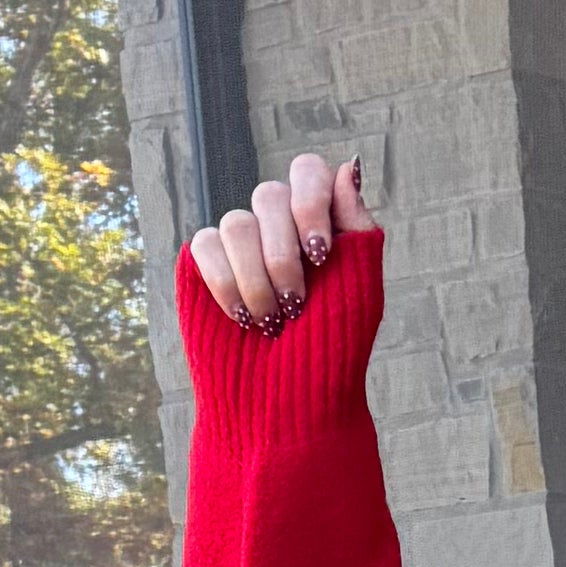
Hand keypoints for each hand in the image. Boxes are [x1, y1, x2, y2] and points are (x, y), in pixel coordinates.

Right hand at [187, 150, 365, 331]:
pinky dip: (226, 285)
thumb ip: (356, 227)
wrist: (288, 401)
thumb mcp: (360, 288)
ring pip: (236, 223)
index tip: (320, 254)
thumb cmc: (332, 349)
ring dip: (256, 280)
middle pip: (269, 195)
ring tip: (271, 322)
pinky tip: (243, 318)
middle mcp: (278, 226)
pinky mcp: (204, 263)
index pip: (307, 171)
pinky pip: (205, 244)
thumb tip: (347, 165)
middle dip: (283, 256)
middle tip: (296, 305)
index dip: (310, 203)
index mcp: (319, 224)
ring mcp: (240, 243)